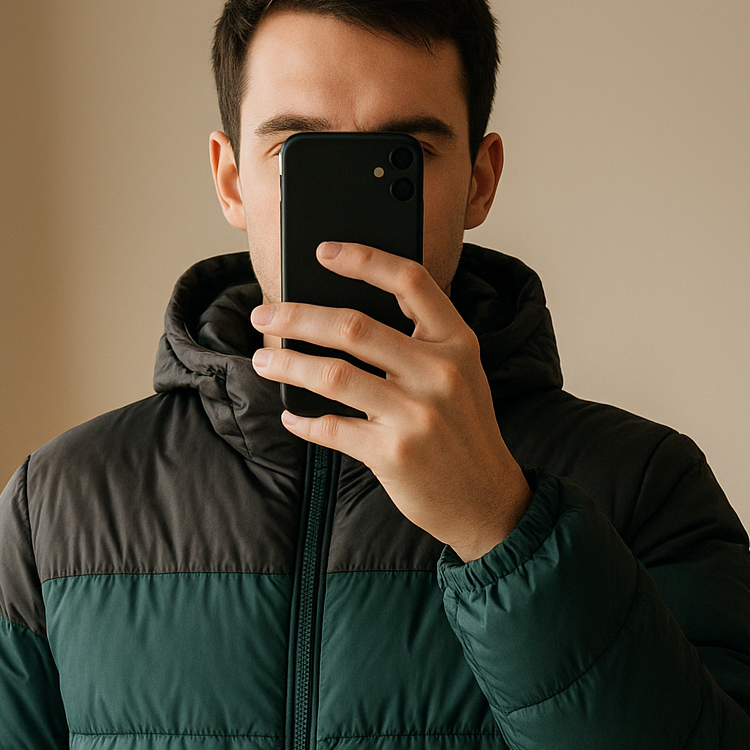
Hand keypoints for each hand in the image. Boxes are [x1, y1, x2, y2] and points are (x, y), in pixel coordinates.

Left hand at [250, 243, 530, 560]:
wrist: (485, 498)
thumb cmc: (462, 429)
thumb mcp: (461, 373)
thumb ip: (420, 341)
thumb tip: (340, 314)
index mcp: (457, 342)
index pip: (409, 281)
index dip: (363, 258)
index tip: (322, 251)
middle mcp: (440, 373)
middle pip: (354, 327)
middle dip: (297, 316)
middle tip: (264, 315)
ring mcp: (417, 415)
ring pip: (333, 375)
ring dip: (288, 364)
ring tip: (263, 360)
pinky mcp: (394, 454)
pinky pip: (332, 428)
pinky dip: (303, 421)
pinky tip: (291, 414)